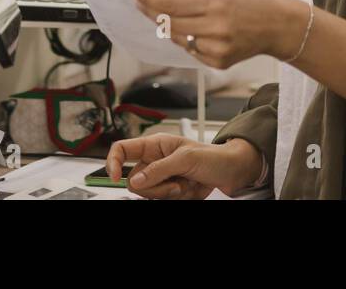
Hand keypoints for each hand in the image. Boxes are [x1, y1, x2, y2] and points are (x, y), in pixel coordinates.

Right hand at [107, 134, 263, 198]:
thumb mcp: (186, 158)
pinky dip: (176, 199)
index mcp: (155, 145)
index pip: (123, 150)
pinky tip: (188, 190)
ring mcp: (162, 178)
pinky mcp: (170, 192)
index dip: (113, 162)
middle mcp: (155, 162)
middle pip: (134, 179)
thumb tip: (135, 180)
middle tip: (175, 181)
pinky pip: (161, 200)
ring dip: (167, 193)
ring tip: (185, 184)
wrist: (233, 172)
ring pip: (147, 193)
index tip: (115, 177)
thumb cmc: (213, 156)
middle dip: (153, 185)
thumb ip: (159, 169)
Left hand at [133, 0, 307, 68]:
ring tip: (166, 13)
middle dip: (151, 11)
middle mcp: (216, 27)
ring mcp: (217, 48)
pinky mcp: (219, 62)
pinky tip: (194, 29)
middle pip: (169, 22)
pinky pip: (189, 50)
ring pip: (176, 38)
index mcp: (217, 2)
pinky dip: (185, 39)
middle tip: (141, 2)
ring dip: (167, 26)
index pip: (171, 4)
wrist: (277, 26)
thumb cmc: (248, 0)